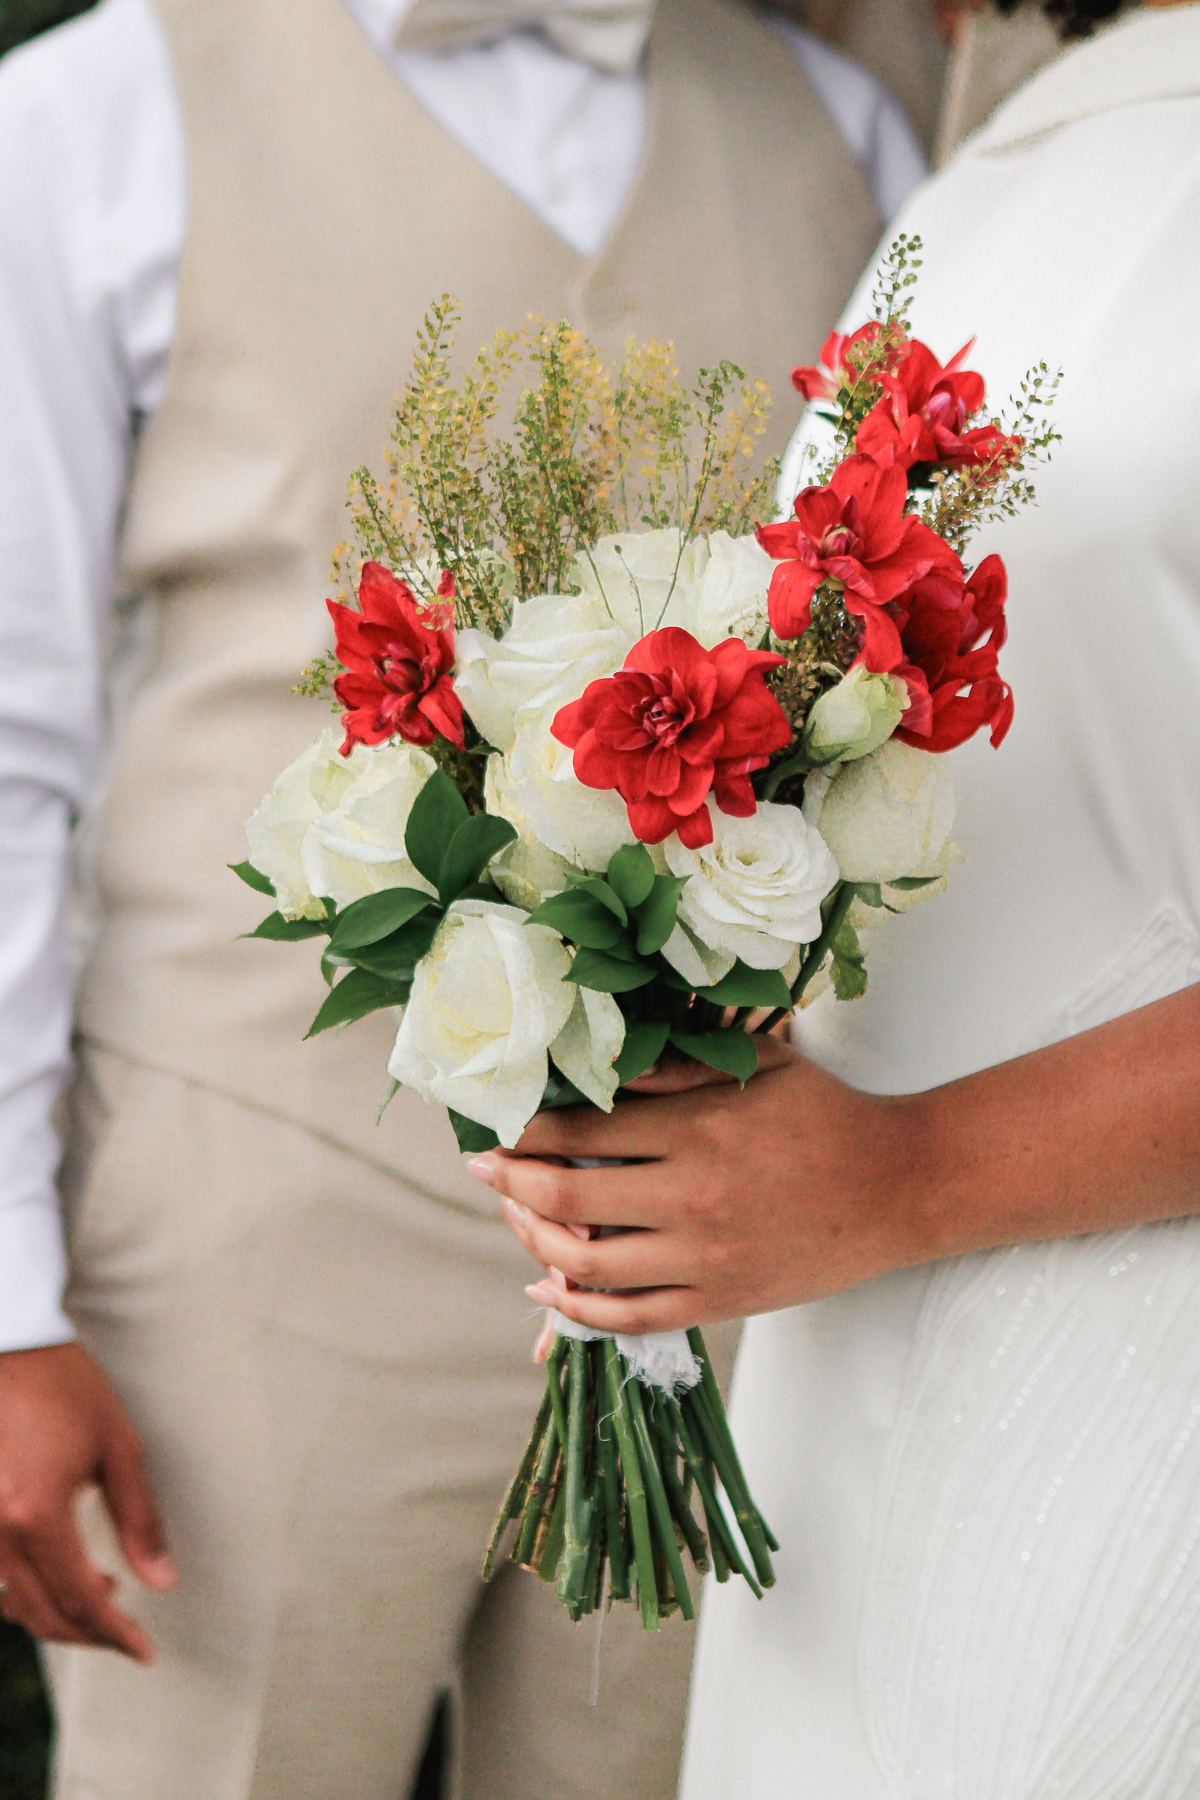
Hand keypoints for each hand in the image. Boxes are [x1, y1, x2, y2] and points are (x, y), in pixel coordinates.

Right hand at [0, 1344, 175, 1660]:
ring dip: (58, 1612)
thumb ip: (140, 1518)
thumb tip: (161, 1580)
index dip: (116, 1635)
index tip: (145, 1651)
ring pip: (13, 1602)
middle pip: (42, 1615)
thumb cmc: (65, 1386)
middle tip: (128, 1632)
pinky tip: (64, 1567)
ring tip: (105, 1590)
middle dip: (89, 1634)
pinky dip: (29, 1588)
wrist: (6, 1344)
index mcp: (37, 1517)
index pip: (81, 1601)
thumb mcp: (117, 1446)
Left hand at [472, 1036, 919, 1333]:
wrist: (897, 1186)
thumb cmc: (824, 1114)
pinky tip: (549, 1288)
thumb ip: (675, 1070)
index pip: (580, 1132)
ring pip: (585, 1267)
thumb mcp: (753, 1066)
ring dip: (532, 1244)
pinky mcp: (720, 1302)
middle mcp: (691, 1199)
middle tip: (486, 1169)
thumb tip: (597, 1072)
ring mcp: (704, 1259)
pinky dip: (577, 1310)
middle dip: (510, 1183)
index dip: (525, 1130)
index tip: (497, 1124)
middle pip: (565, 1201)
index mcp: (696, 1131)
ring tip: (517, 1220)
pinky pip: (629, 1318)